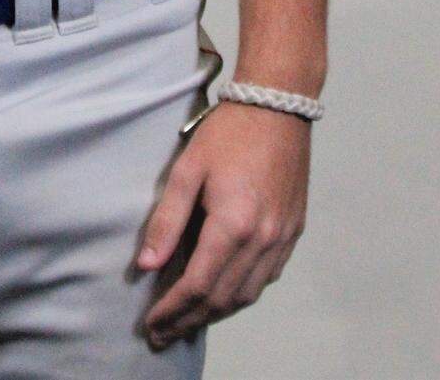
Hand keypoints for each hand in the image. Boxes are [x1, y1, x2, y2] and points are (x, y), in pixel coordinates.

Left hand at [135, 101, 309, 349]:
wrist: (278, 106)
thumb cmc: (228, 132)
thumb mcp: (187, 168)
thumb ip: (167, 220)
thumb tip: (147, 264)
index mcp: (233, 224)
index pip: (198, 285)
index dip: (172, 310)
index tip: (151, 324)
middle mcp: (263, 239)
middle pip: (223, 299)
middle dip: (190, 320)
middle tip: (163, 333)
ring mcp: (282, 238)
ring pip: (247, 295)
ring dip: (216, 313)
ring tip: (187, 321)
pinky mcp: (293, 231)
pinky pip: (266, 278)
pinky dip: (242, 294)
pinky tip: (223, 294)